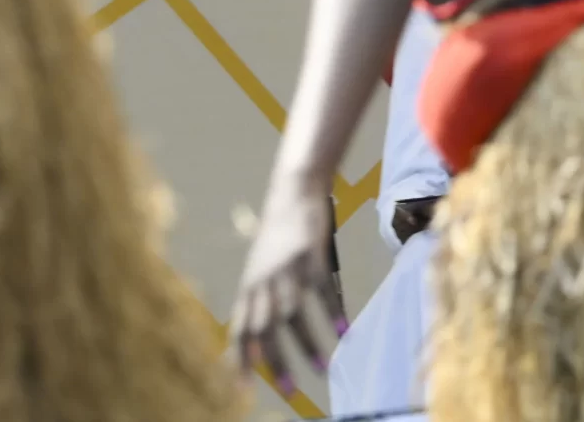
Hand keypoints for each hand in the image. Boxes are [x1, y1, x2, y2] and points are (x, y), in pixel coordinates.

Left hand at [227, 177, 340, 394]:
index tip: (246, 390)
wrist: (293, 194)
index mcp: (249, 288)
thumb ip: (253, 305)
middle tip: (291, 390)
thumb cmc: (275, 240)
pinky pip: (321, 292)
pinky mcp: (310, 257)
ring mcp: (287, 269)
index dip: (240, 360)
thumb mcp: (257, 272)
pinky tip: (343, 331)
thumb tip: (246, 343)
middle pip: (265, 329)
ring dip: (308, 344)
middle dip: (277, 362)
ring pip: (293, 315)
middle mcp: (263, 281)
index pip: (240, 330)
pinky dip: (332, 314)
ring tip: (323, 367)